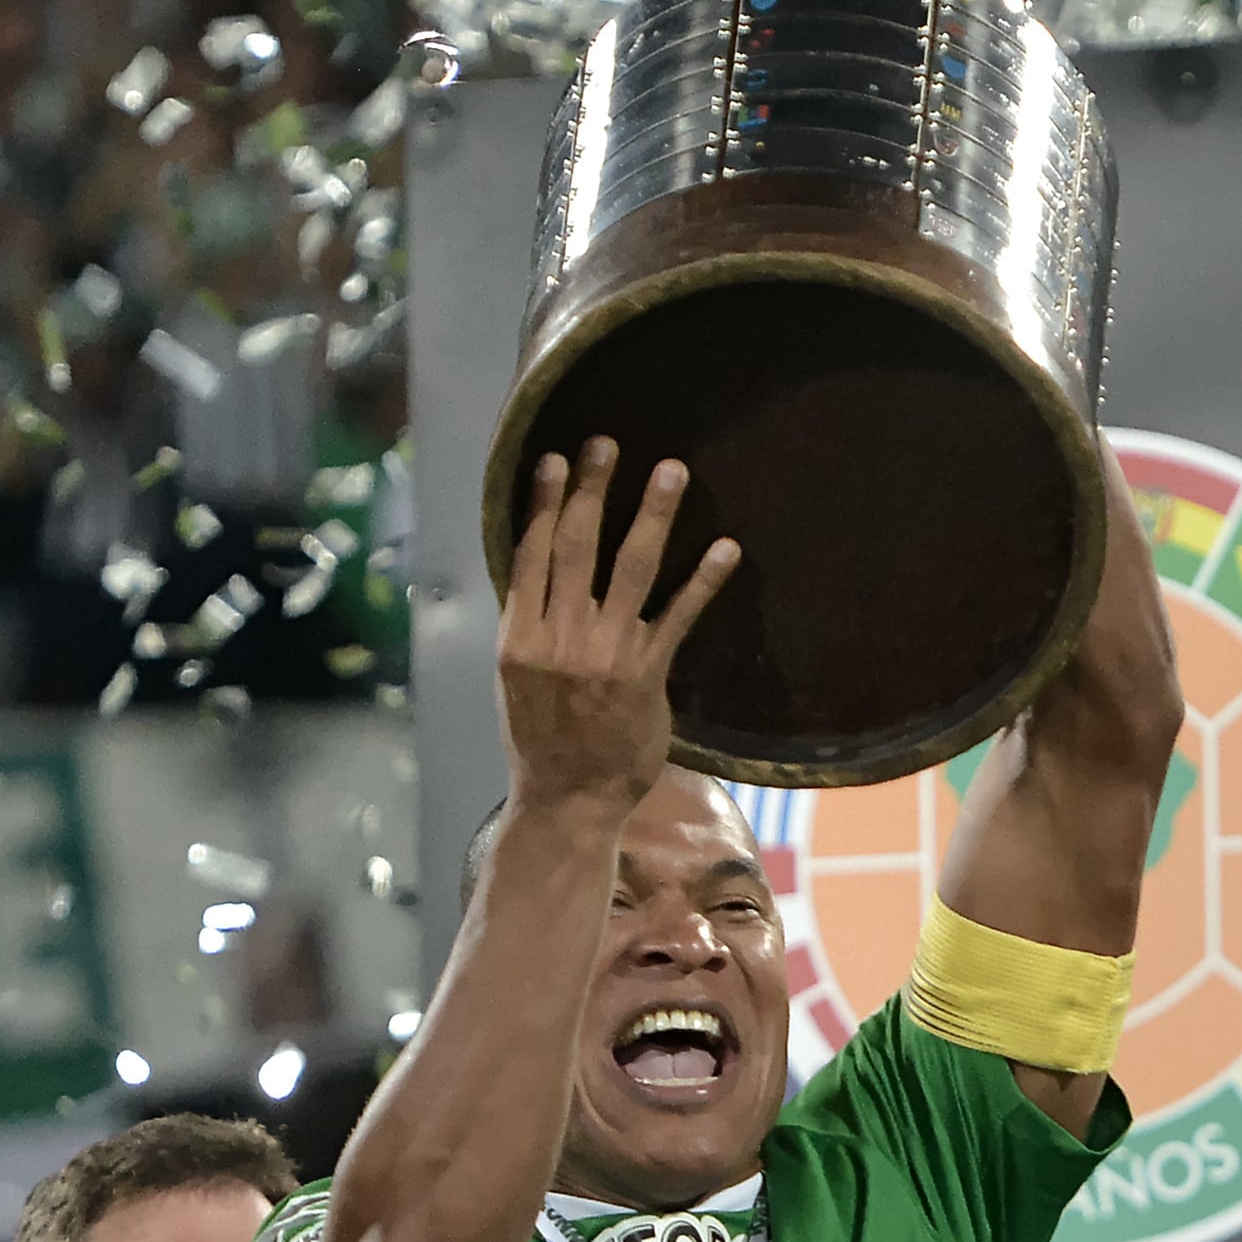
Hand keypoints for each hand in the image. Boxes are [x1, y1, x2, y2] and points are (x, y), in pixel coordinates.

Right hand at [496, 439, 738, 814]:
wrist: (569, 798)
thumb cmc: (542, 739)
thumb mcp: (516, 680)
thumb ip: (531, 626)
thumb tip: (539, 576)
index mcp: (518, 637)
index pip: (528, 553)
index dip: (541, 502)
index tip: (552, 459)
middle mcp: (558, 637)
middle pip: (575, 546)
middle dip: (591, 490)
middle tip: (607, 443)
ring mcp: (604, 653)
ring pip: (630, 568)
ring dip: (652, 515)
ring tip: (672, 470)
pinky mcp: (646, 673)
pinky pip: (679, 615)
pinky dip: (703, 579)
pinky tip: (725, 548)